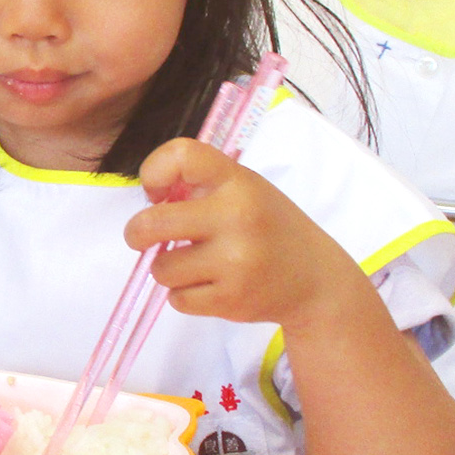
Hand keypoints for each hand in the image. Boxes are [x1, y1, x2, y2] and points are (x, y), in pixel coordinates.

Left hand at [124, 138, 367, 334]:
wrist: (317, 281)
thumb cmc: (268, 226)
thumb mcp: (244, 189)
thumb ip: (199, 185)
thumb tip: (150, 199)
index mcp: (237, 181)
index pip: (182, 155)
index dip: (154, 171)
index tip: (157, 192)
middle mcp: (237, 217)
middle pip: (152, 224)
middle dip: (137, 233)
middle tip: (143, 237)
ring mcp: (235, 261)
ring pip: (161, 268)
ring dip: (168, 269)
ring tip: (194, 264)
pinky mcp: (232, 300)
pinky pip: (177, 299)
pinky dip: (184, 295)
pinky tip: (210, 285)